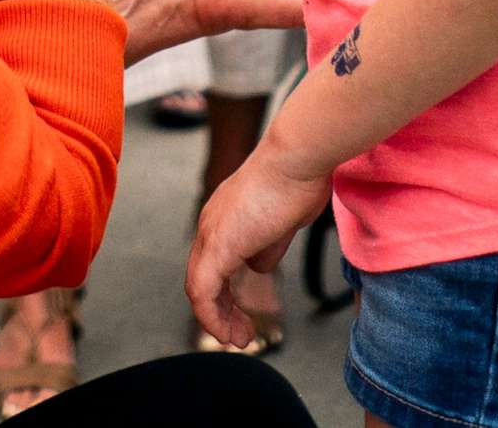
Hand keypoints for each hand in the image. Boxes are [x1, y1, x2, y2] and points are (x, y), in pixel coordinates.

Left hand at [186, 138, 328, 349]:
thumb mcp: (282, 221)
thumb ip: (268, 245)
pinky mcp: (220, 245)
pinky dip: (212, 316)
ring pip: (199, 287)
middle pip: (201, 278)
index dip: (223, 293)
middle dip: (220, 311)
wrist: (297, 158)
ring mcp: (212, 234)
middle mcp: (210, 224)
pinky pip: (203, 291)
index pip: (211, 263)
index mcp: (224, 217)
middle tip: (239, 334)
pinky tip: (229, 331)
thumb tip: (259, 266)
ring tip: (238, 339)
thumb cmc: (298, 179)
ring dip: (217, 318)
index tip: (241, 314)